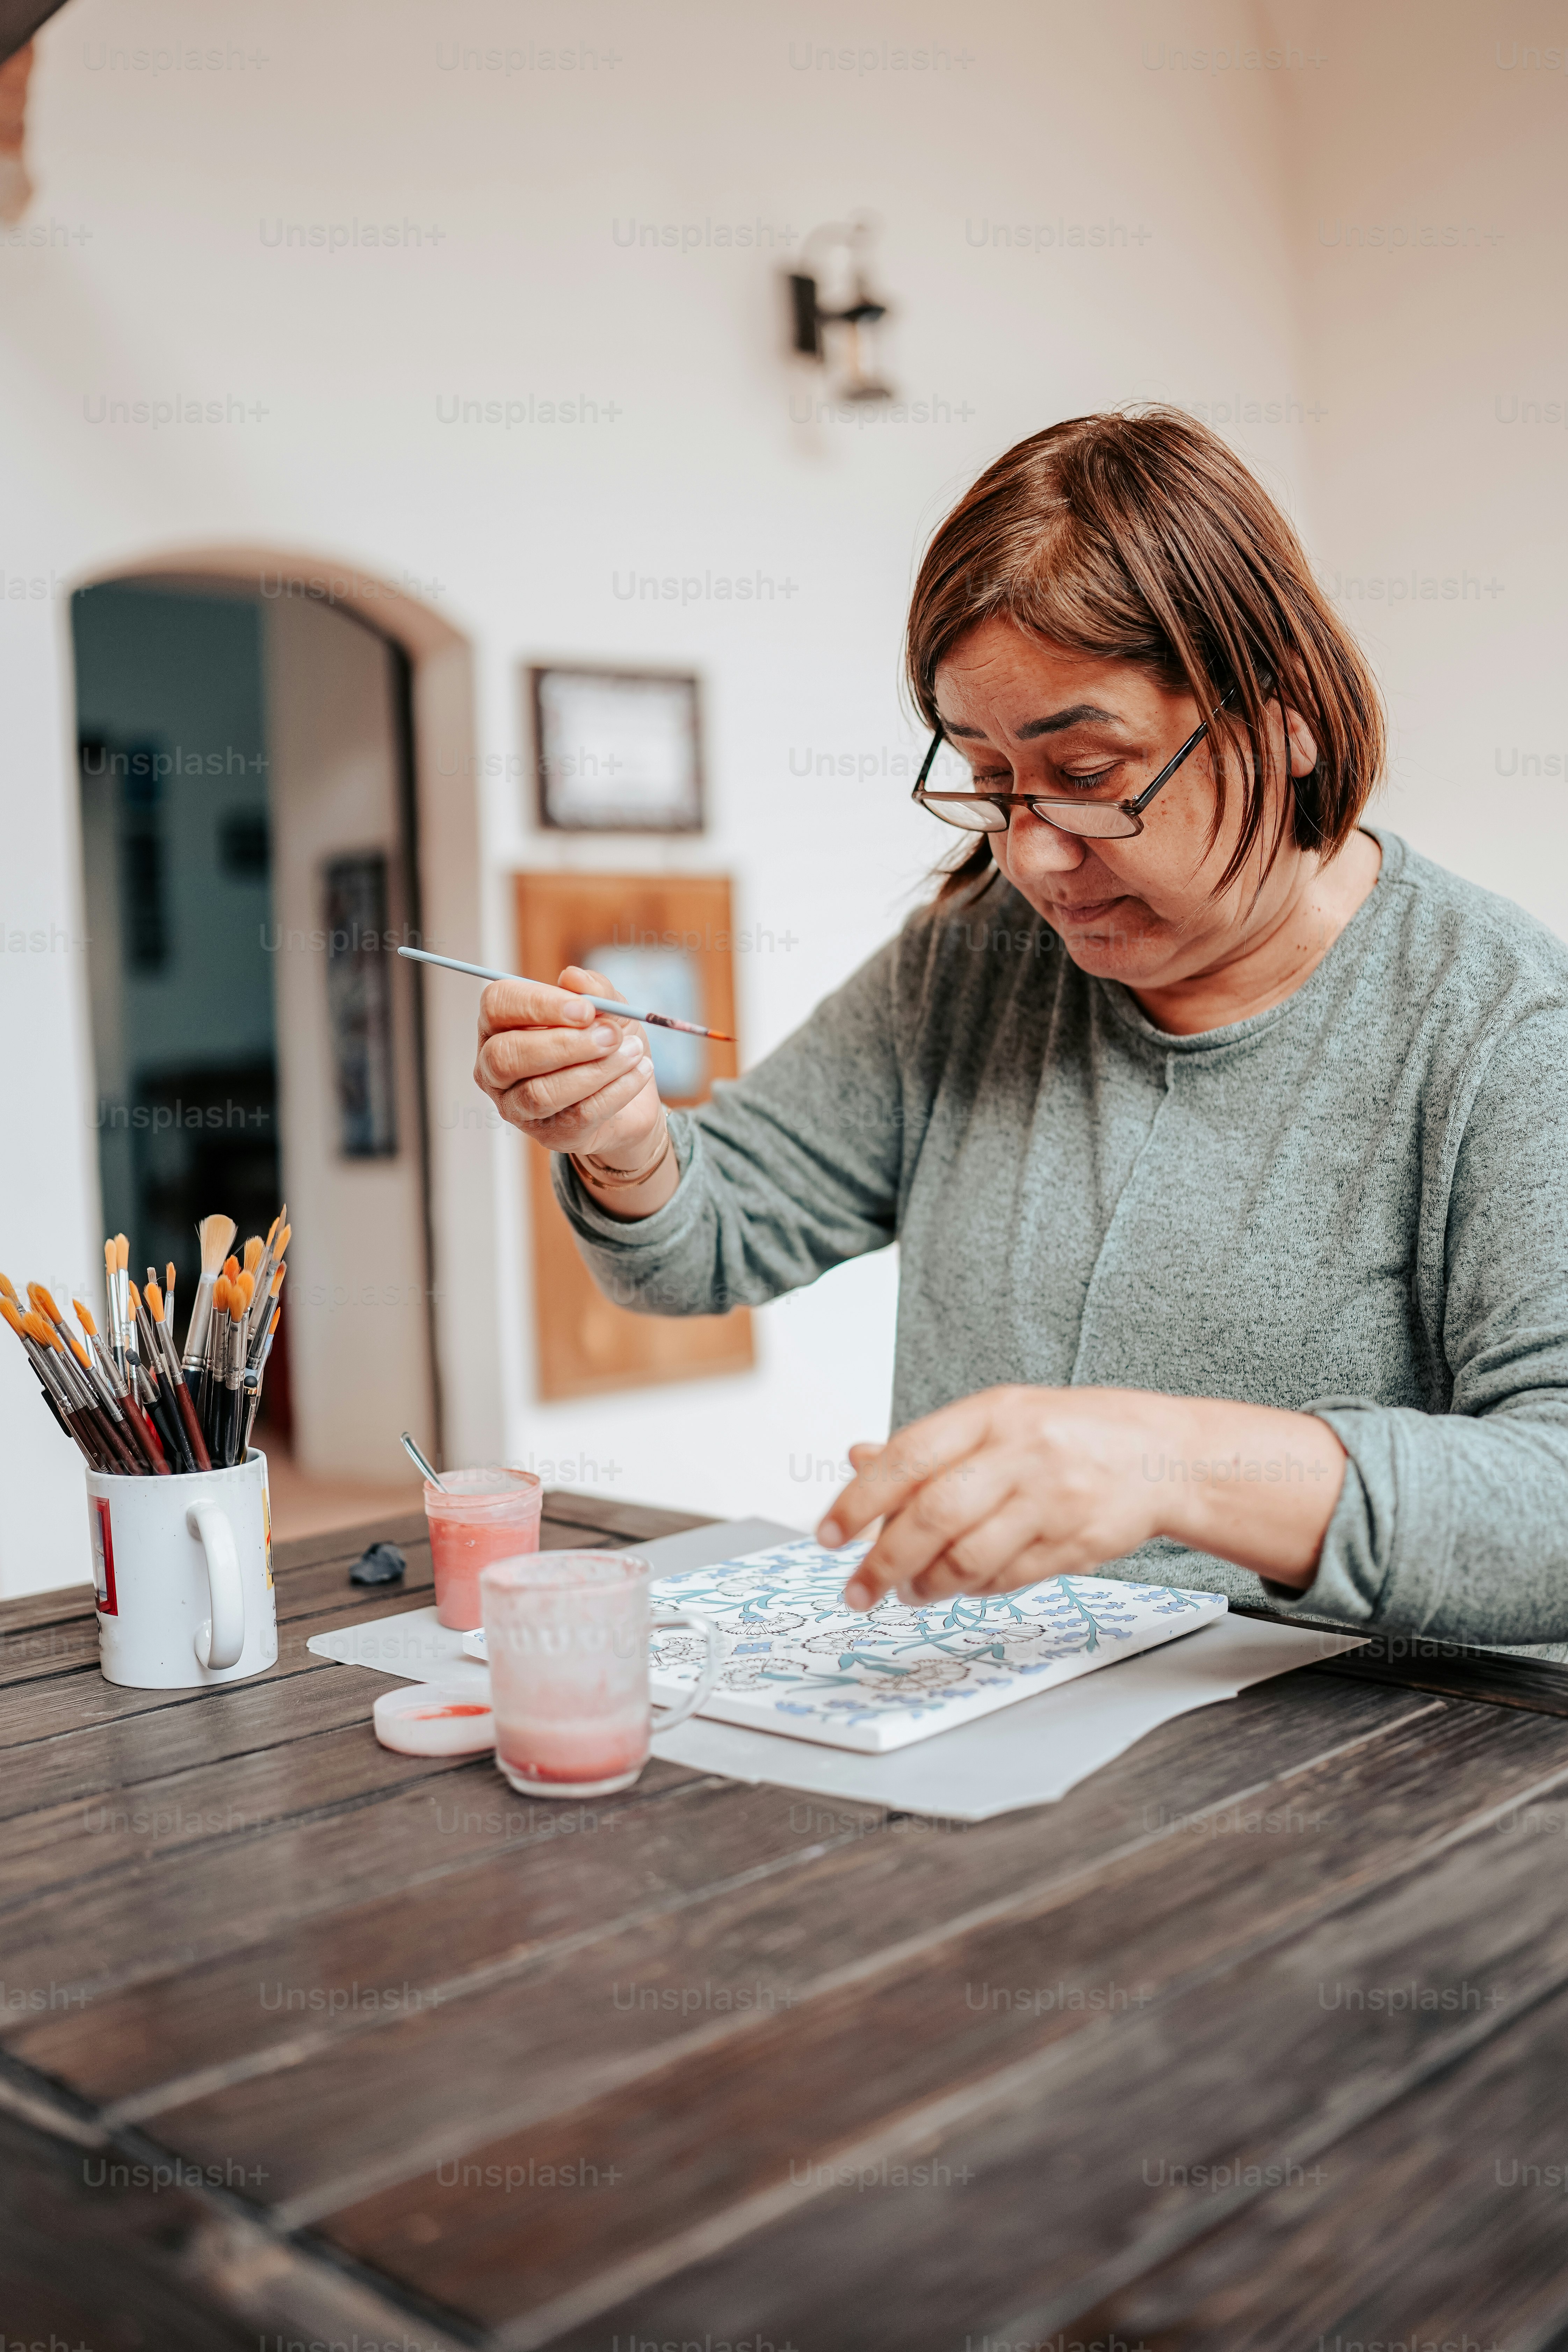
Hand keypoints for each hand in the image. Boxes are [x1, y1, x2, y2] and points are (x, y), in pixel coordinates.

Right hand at [474, 965, 662, 1161]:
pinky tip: (639, 1073)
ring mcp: (517, 1107)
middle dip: (566, 1044)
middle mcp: (495, 1068)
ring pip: (540, 1093)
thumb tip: (572, 977)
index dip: (537, 1004)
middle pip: (507, 1056)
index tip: (585, 1008)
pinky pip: (577, 1116)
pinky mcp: (549, 1135)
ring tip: (633, 1053)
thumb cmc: (608, 1044)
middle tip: (612, 1035)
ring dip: (595, 1070)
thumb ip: (594, 990)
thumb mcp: (608, 1009)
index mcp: (500, 1025)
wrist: (633, 1095)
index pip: (496, 1005)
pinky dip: (615, 1091)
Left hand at [817, 1386, 1343, 1609]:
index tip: (827, 1536)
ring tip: (908, 1591)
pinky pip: (1007, 1579)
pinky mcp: (1075, 1544)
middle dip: (883, 1562)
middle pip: (934, 1517)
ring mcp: (1052, 1501)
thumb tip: (855, 1459)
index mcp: (992, 1413)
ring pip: (969, 1558)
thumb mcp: (994, 1419)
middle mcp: (1020, 1454)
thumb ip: (927, 1445)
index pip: (908, 1457)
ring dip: (927, 1585)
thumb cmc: (1065, 1434)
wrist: (1160, 1453)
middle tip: (857, 1591)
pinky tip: (962, 1584)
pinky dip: (975, 1589)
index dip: (859, 1500)